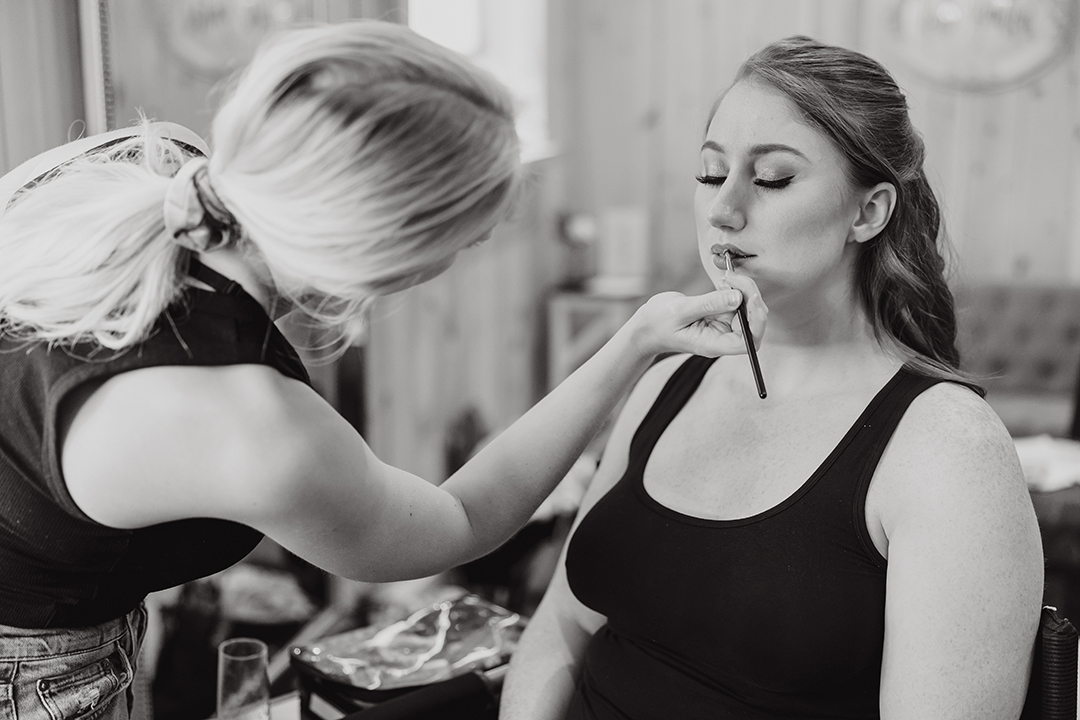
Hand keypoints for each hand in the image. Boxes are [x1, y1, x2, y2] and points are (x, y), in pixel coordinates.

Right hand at [629, 277, 766, 357]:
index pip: (748, 341)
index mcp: (714, 344)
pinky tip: (725, 280)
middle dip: (750, 297)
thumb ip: (709, 304)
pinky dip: (735, 288)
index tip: (751, 298)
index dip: (756, 321)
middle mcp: (722, 337)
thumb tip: (737, 297)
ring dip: (744, 290)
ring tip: (727, 277)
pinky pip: (737, 301)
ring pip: (747, 309)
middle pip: (752, 323)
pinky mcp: (720, 315)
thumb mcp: (680, 311)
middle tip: (734, 278)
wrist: (647, 326)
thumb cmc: (658, 324)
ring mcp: (722, 326)